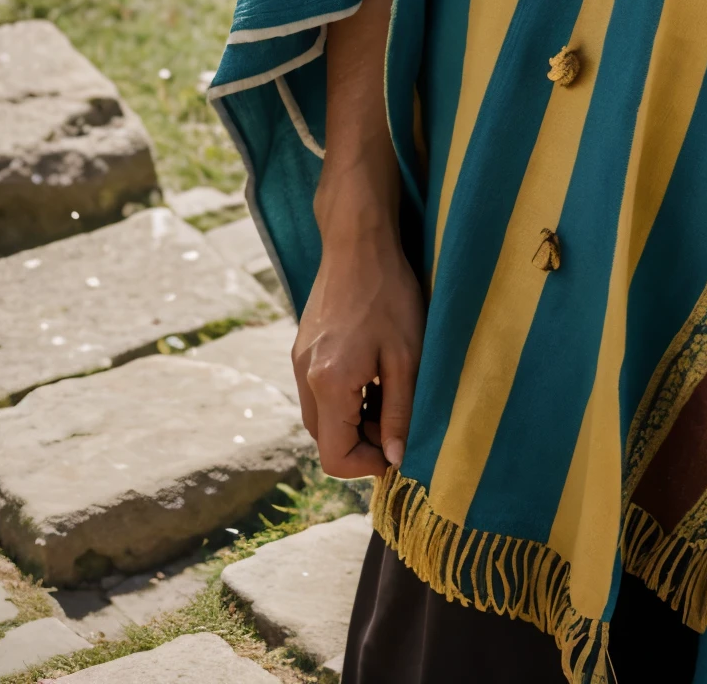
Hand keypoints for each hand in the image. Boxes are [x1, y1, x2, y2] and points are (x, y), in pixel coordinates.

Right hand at [292, 214, 424, 478]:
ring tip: (389, 391)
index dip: (368, 465)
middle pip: (325, 440)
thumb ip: (399, 413)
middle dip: (362, 441)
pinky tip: (373, 372)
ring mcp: (299, 361)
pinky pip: (318, 391)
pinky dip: (343, 397)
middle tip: (398, 419)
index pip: (334, 457)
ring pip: (321, 417)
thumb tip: (395, 458)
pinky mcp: (302, 348)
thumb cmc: (389, 293)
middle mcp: (304, 377)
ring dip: (353, 419)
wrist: (357, 241)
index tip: (397, 451)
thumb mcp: (406, 357)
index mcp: (327, 384)